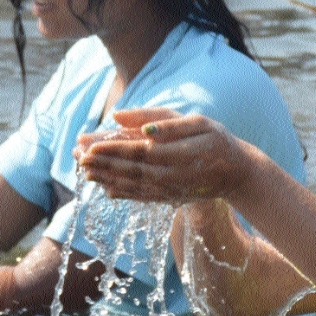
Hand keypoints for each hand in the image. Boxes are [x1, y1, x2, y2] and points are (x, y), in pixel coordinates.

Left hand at [77, 108, 252, 202]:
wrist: (238, 173)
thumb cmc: (218, 141)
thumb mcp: (197, 122)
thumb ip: (163, 121)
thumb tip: (124, 117)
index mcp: (176, 154)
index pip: (136, 151)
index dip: (110, 149)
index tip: (88, 145)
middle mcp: (169, 177)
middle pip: (128, 170)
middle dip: (101, 163)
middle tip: (77, 156)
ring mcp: (168, 191)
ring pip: (131, 186)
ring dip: (105, 179)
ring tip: (85, 171)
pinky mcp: (169, 198)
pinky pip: (141, 197)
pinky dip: (122, 194)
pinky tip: (106, 190)